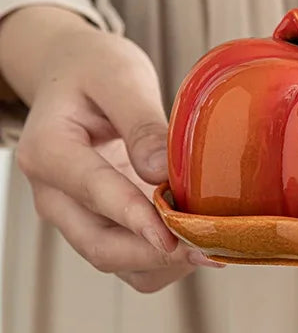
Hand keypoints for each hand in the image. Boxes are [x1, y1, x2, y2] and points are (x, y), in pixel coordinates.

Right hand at [0, 6, 222, 292]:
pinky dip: (162, 257)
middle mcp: (54, 194)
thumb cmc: (93, 70)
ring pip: (115, 260)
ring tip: (213, 244)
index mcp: (48, 150)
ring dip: (163, 262)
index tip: (174, 238)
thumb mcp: (118, 76)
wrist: (72, 75)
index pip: (94, 192)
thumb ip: (140, 121)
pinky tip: (198, 238)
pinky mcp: (98, 222)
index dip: (136, 219)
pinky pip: (127, 257)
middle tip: (212, 248)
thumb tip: (163, 172)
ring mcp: (74, 214)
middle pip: (100, 244)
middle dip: (156, 253)